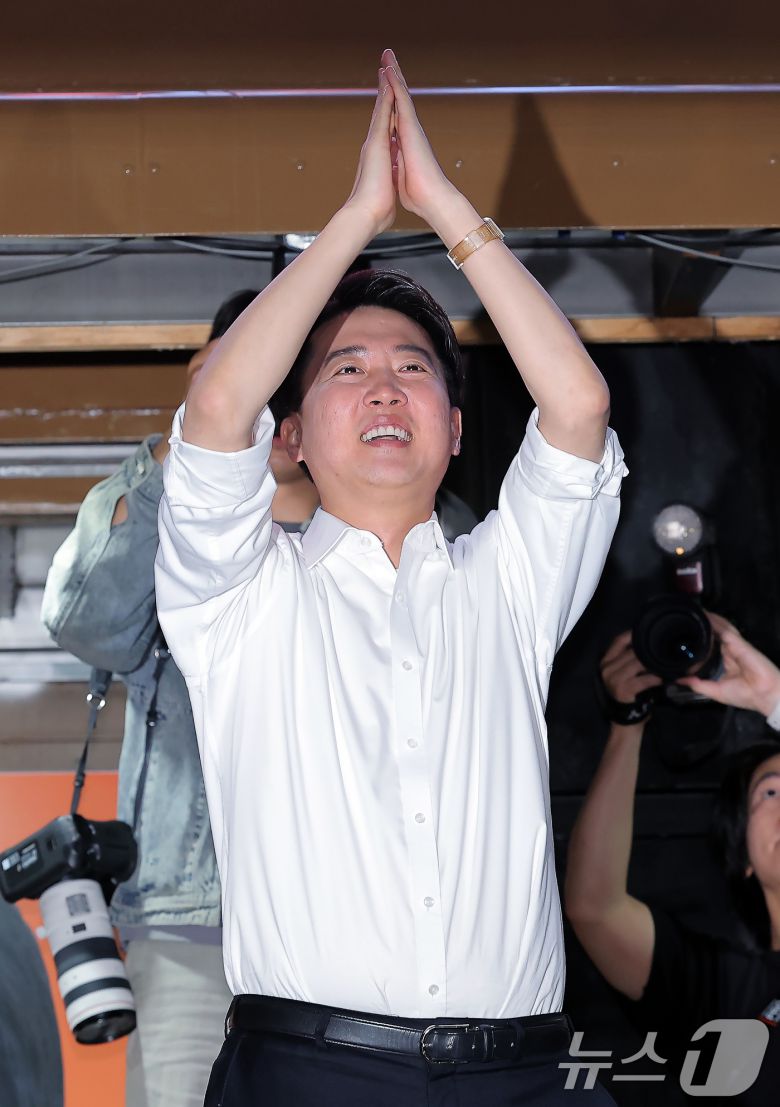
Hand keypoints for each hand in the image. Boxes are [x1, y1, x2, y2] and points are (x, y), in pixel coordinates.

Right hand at [343, 66, 396, 235]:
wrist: (365, 214)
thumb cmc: (377, 210)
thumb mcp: (384, 194)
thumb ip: (384, 187)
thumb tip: (386, 193)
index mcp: (379, 159)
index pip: (385, 131)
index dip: (388, 114)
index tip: (391, 100)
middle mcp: (374, 147)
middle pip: (381, 114)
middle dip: (384, 93)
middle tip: (384, 71)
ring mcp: (374, 142)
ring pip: (381, 109)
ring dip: (384, 87)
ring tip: (386, 67)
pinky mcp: (376, 142)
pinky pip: (383, 113)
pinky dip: (386, 97)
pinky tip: (388, 81)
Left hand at [382, 49, 457, 222]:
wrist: (431, 199)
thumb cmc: (417, 195)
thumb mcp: (401, 178)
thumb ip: (398, 169)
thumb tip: (395, 170)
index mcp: (403, 144)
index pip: (394, 117)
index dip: (389, 101)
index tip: (384, 86)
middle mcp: (408, 133)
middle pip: (398, 101)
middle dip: (392, 80)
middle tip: (387, 60)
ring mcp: (411, 128)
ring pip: (400, 95)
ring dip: (394, 74)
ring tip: (388, 56)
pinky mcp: (411, 128)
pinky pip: (401, 100)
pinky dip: (395, 84)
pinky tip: (389, 70)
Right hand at [601, 631, 662, 705]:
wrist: (624, 719)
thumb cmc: (626, 692)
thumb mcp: (623, 673)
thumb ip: (630, 658)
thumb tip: (648, 642)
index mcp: (606, 661)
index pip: (619, 641)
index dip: (633, 634)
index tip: (648, 632)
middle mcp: (607, 668)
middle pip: (632, 652)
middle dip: (649, 651)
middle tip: (664, 650)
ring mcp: (614, 679)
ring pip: (638, 663)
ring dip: (653, 664)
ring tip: (665, 663)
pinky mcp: (624, 690)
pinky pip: (644, 679)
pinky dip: (655, 678)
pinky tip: (662, 679)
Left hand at [677, 612, 779, 715]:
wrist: (764, 695)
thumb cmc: (745, 695)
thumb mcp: (715, 691)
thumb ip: (698, 685)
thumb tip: (680, 681)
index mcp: (726, 663)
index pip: (711, 647)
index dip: (701, 640)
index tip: (686, 635)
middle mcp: (730, 652)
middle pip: (716, 634)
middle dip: (704, 626)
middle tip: (689, 618)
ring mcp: (735, 646)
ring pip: (721, 628)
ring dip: (709, 620)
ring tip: (696, 611)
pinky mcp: (739, 643)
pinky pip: (726, 629)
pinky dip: (715, 622)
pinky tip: (706, 615)